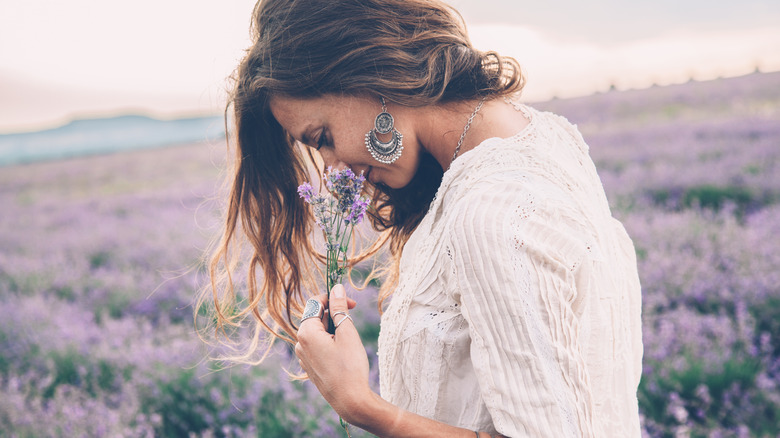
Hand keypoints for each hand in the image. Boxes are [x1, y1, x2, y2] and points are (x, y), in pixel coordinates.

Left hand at [295, 285, 372, 422]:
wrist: (350, 400)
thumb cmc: (350, 366)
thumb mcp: (347, 332)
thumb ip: (340, 308)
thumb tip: (337, 288)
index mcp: (306, 332)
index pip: (315, 303)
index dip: (333, 298)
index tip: (352, 303)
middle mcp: (300, 343)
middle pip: (316, 317)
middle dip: (334, 314)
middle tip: (353, 321)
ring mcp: (303, 356)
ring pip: (318, 332)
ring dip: (333, 329)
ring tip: (349, 341)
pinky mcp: (310, 366)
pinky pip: (318, 346)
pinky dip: (330, 342)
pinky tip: (343, 353)